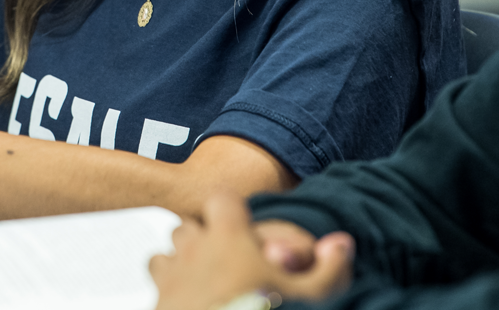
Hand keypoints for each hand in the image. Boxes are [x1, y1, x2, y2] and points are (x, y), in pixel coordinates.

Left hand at [150, 192, 353, 309]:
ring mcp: (170, 278)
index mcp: (228, 236)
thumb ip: (329, 269)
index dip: (230, 210)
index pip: (221, 199)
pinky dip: (167, 292)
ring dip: (179, 264)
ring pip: (165, 255)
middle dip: (201, 237)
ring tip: (202, 284)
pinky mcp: (156, 304)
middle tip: (223, 260)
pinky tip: (187, 306)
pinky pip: (156, 288)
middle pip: (188, 226)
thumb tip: (342, 243)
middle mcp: (194, 250)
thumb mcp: (310, 298)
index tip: (241, 227)